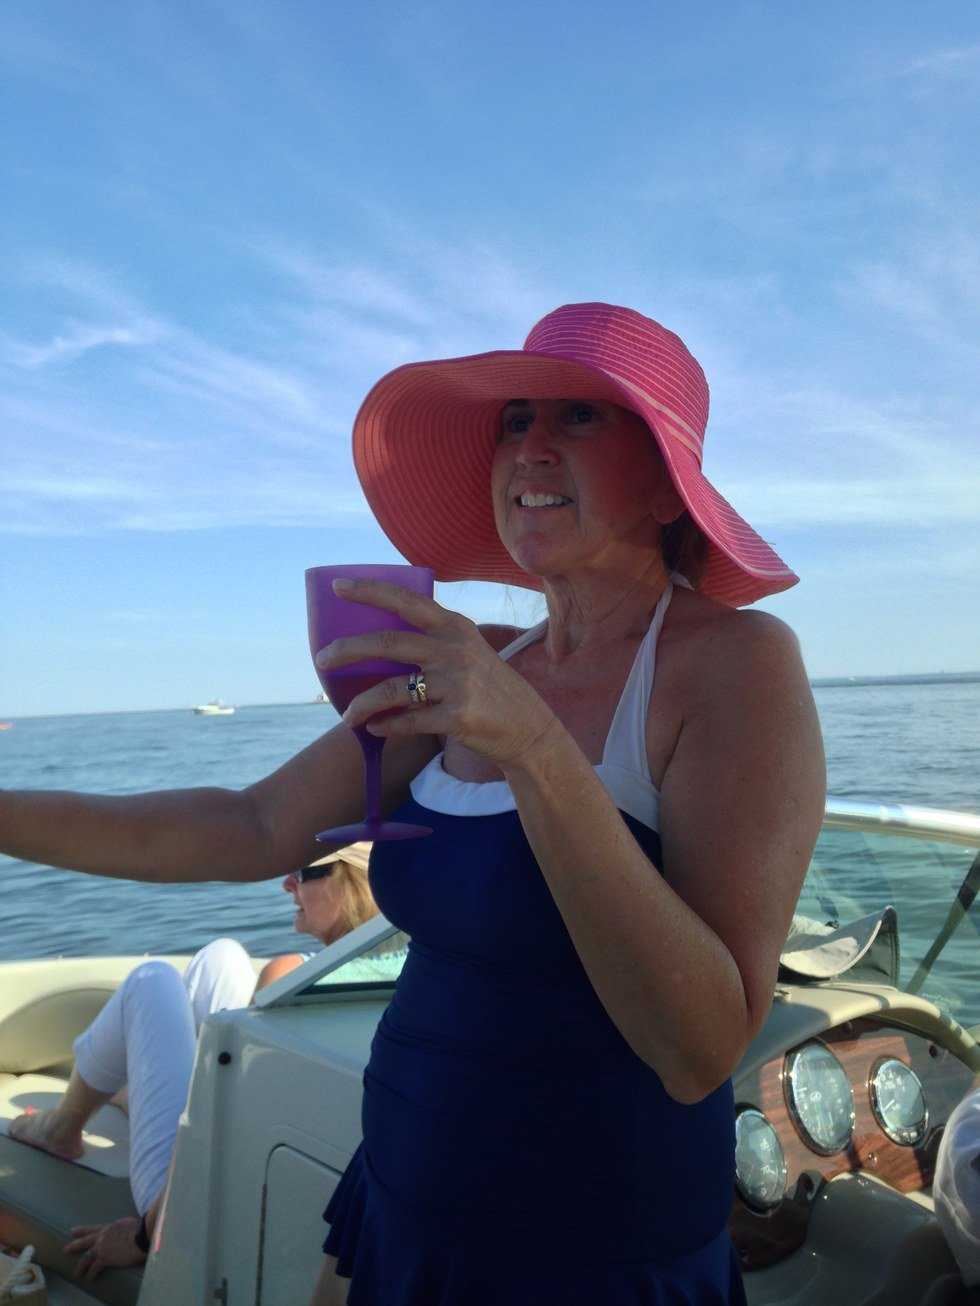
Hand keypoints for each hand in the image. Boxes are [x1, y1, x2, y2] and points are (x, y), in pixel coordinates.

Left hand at [64, 1217, 145, 1279]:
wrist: (142, 1235)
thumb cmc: (141, 1228)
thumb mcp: (128, 1225)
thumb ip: (122, 1229)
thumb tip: (127, 1232)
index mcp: (109, 1227)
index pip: (92, 1229)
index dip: (81, 1231)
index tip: (72, 1232)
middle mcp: (102, 1236)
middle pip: (84, 1241)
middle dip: (74, 1246)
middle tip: (65, 1250)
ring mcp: (102, 1247)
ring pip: (86, 1257)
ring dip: (80, 1267)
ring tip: (77, 1274)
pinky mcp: (105, 1258)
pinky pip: (94, 1268)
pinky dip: (91, 1274)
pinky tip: (89, 1279)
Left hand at [316, 578, 558, 767]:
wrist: (528, 728)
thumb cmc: (490, 688)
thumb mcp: (470, 651)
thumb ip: (434, 641)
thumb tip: (377, 642)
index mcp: (455, 627)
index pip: (406, 601)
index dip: (369, 591)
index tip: (338, 587)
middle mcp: (455, 651)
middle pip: (387, 643)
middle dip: (347, 651)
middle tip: (321, 660)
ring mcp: (456, 684)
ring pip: (391, 690)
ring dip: (362, 704)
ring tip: (348, 716)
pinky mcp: (457, 718)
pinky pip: (407, 722)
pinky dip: (386, 727)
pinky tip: (375, 729)